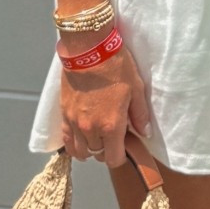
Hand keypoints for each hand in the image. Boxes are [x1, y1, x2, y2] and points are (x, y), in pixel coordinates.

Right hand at [58, 42, 151, 168]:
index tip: (125, 147)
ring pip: (80, 151)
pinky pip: (65, 140)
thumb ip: (140, 115)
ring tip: (97, 137)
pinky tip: (80, 137)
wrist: (89, 50)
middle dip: (106, 150)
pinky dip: (73, 143)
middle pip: (97, 155)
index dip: (120, 157)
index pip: (113, 159)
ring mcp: (75, 123)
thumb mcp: (136, 89)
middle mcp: (91, 129)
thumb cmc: (115, 67)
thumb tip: (145, 132)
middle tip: (113, 136)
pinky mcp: (64, 114)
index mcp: (112, 126)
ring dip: (89, 148)